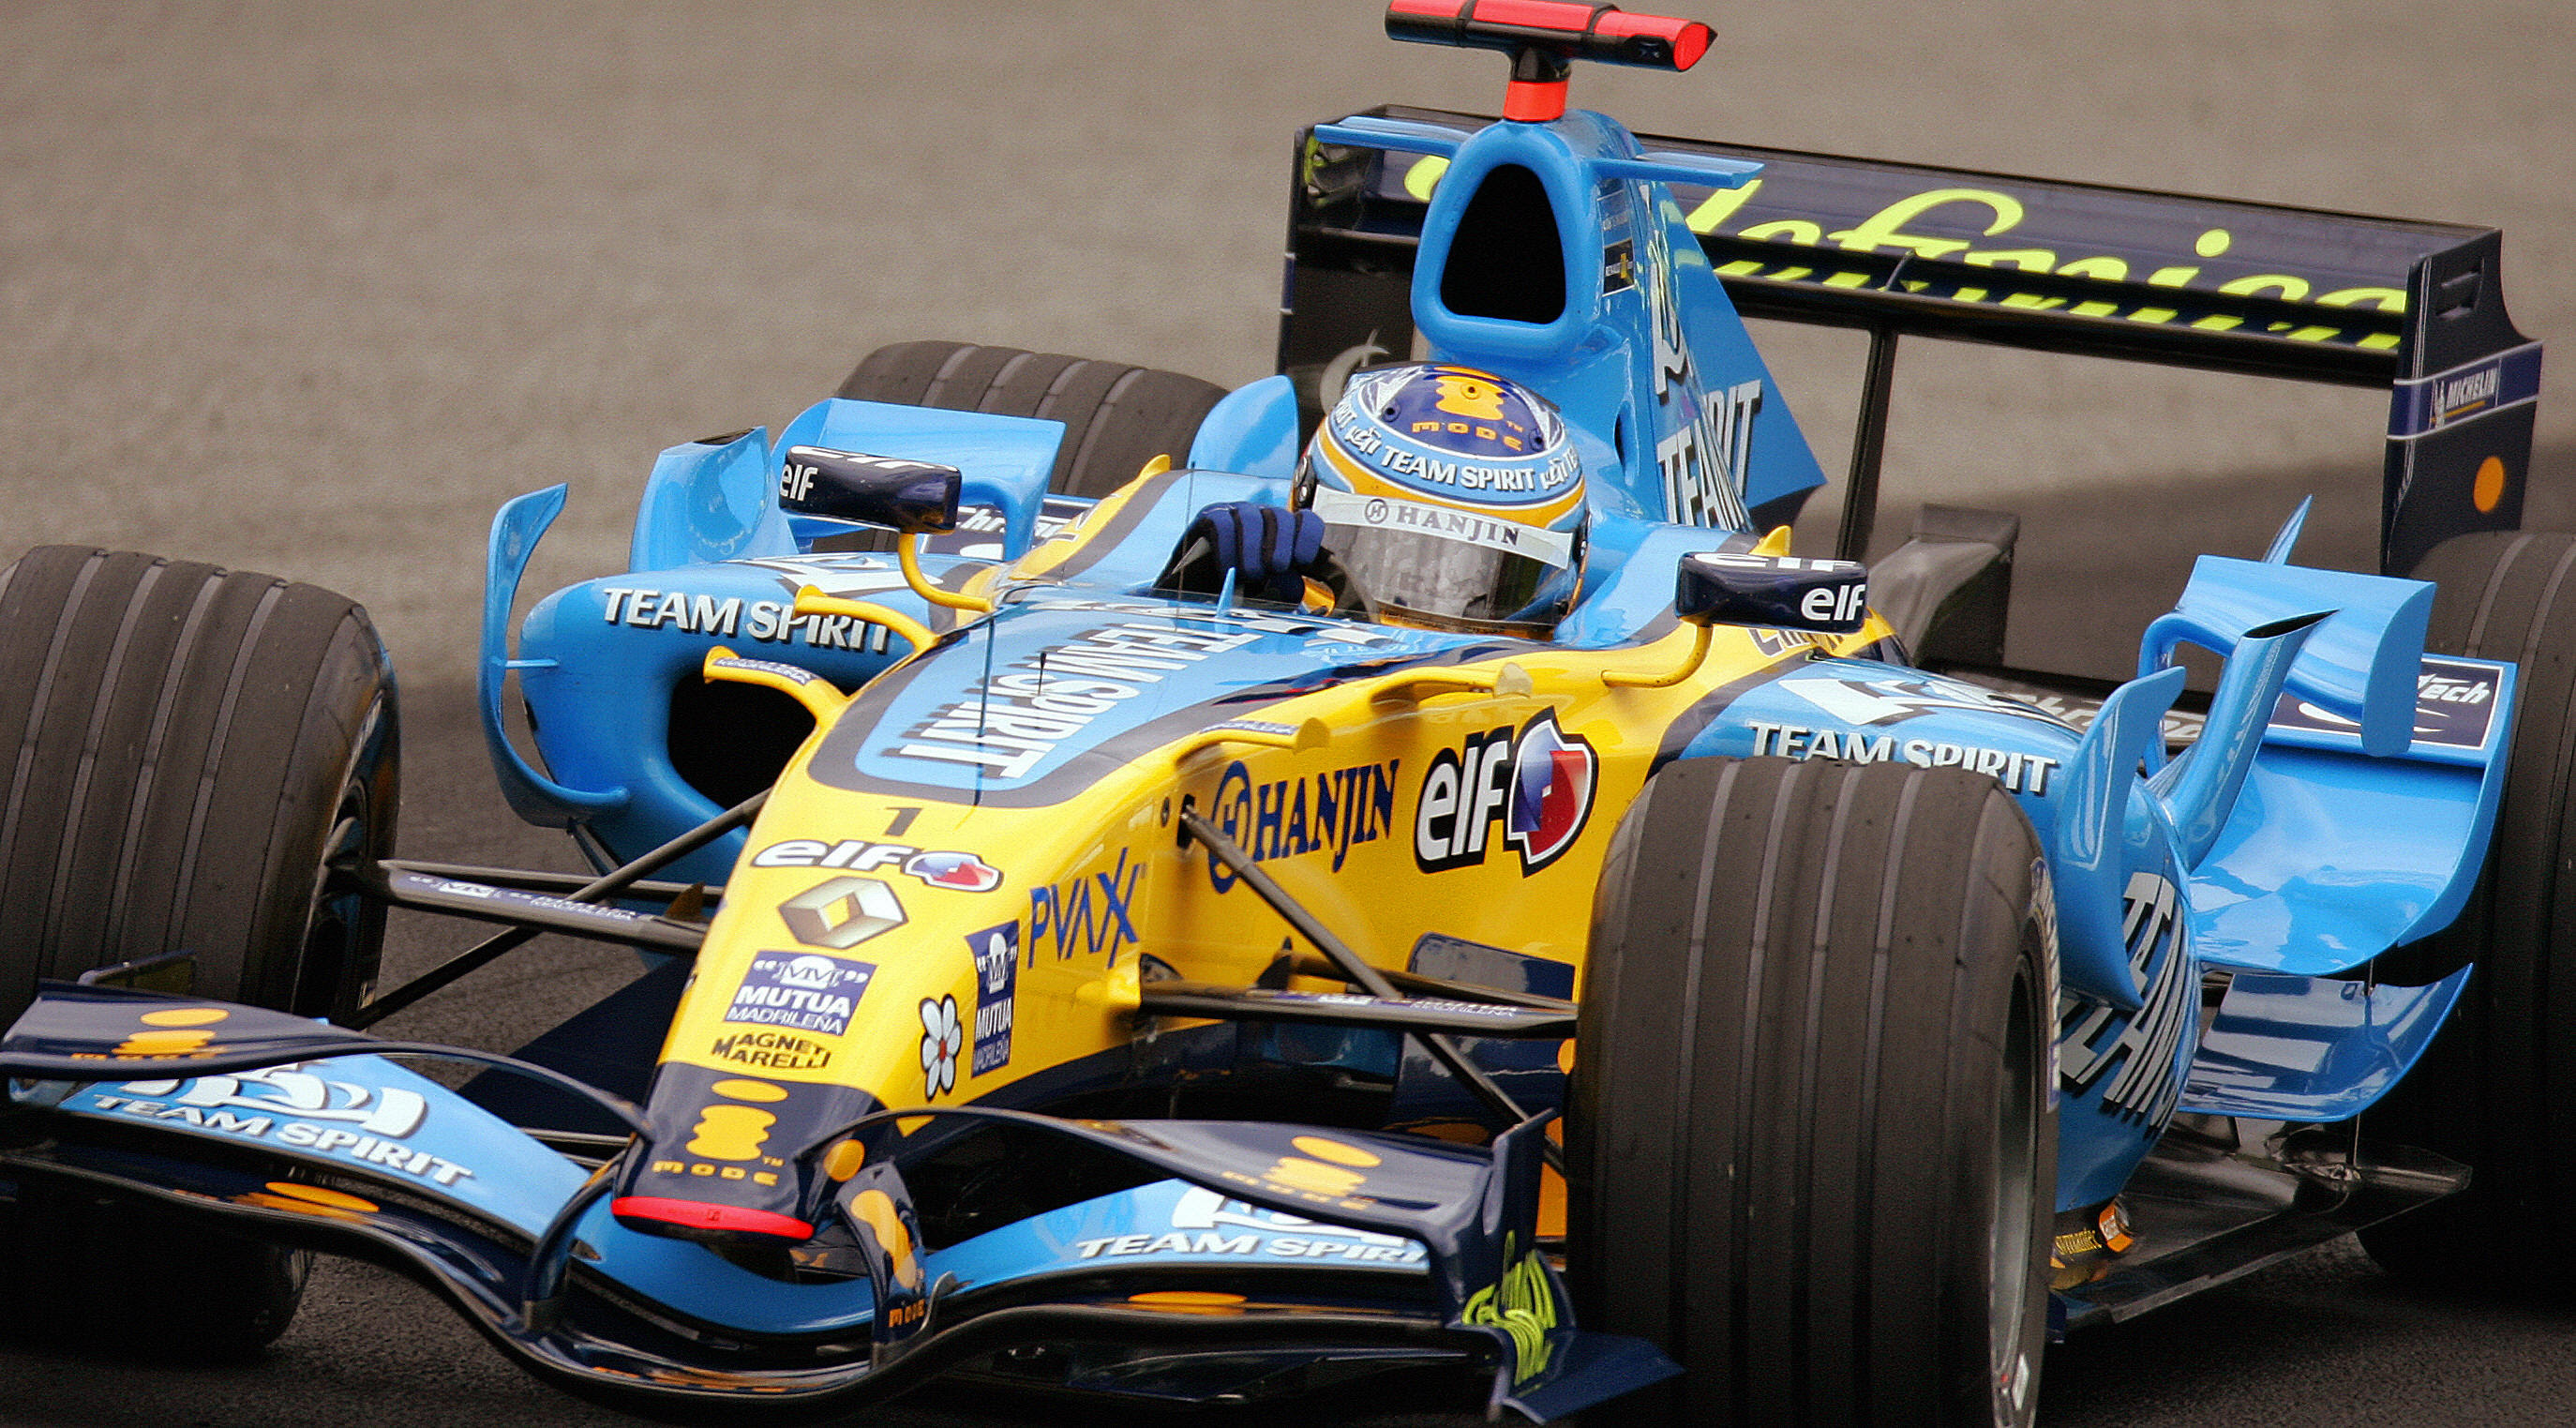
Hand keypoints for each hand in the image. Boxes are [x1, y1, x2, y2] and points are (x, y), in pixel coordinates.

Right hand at [1166, 502, 1325, 603]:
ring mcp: (1234, 517)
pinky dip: (1227, 546)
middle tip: (1275, 568)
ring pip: (1251, 517)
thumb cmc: (1234, 596)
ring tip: (1250, 574)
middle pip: (1280, 516)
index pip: (1305, 521)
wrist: (1193, 598)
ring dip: (1253, 547)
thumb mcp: (1266, 597)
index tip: (1302, 560)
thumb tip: (1296, 584)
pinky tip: (1227, 568)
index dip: (1308, 536)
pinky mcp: (1209, 519)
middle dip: (1280, 544)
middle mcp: (1261, 521)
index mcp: (1282, 537)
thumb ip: (1284, 591)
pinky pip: (1221, 523)